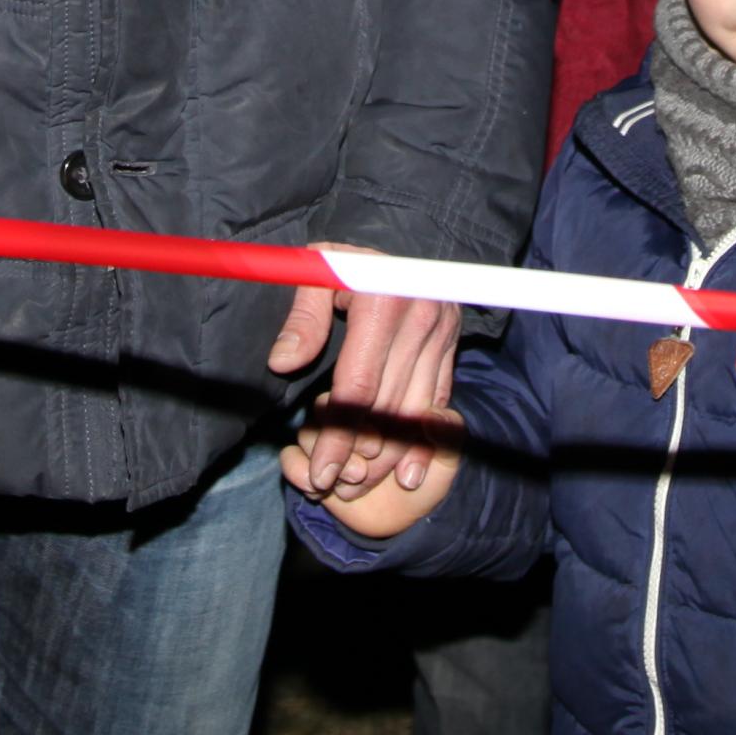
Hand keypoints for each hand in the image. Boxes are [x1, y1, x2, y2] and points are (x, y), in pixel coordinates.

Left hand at [268, 284, 463, 499]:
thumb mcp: (313, 275)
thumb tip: (283, 363)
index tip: (321, 469)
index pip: (359, 385)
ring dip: (389, 457)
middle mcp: (421, 315)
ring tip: (358, 485)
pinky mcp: (453, 343)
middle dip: (359, 454)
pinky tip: (407, 473)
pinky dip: (423, 442)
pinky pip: (438, 401)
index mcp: (383, 299)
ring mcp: (443, 331)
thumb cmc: (342, 265)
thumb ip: (300, 319)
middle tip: (331, 486)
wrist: (389, 248)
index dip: (339, 433)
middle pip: (389, 406)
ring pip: (415, 412)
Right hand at [283, 403, 462, 540]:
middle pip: (329, 408)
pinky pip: (289, 457)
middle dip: (344, 443)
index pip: (363, 395)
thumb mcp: (445, 460)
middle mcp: (349, 411)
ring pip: (307, 430)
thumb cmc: (425, 480)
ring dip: (322, 458)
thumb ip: (448, 435)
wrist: (403, 519)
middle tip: (361, 471)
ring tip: (350, 479)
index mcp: (381, 399)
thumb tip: (437, 417)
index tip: (377, 449)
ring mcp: (324, 435)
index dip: (366, 424)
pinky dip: (300, 472)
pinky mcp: (305, 460)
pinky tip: (320, 489)